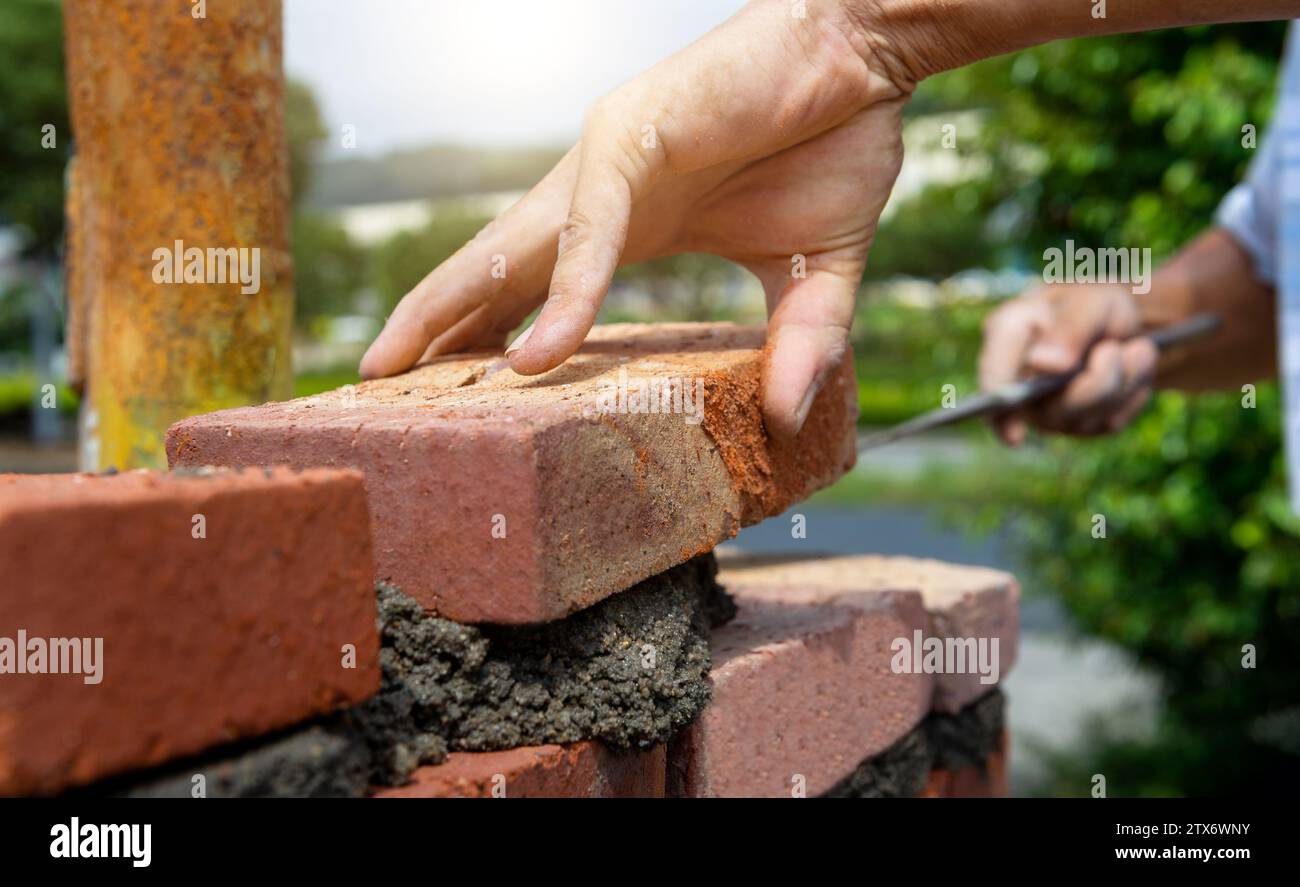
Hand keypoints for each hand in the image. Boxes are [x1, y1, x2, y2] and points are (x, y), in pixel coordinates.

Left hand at [359, 0, 916, 438]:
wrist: (867, 52)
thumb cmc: (834, 144)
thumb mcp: (811, 273)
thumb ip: (797, 343)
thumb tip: (791, 420)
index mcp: (629, 227)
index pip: (536, 290)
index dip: (487, 336)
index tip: (446, 392)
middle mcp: (598, 200)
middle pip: (493, 272)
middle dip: (430, 328)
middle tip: (368, 386)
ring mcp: (607, 166)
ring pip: (511, 248)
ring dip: (448, 310)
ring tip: (393, 369)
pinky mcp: (632, 137)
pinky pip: (591, 230)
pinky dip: (567, 295)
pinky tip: (538, 355)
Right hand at [978, 284, 1157, 445]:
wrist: (1118, 319)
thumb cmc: (1091, 305)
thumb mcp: (1090, 301)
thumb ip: (1068, 328)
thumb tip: (1043, 365)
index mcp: (1007, 338)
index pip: (994, 382)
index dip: (1000, 413)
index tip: (1015, 437)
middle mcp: (1018, 381)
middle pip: (1050, 410)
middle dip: (1097, 382)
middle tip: (1116, 348)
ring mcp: (1045, 408)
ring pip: (1084, 420)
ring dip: (1121, 383)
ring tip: (1132, 347)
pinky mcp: (1076, 423)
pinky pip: (1108, 423)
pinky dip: (1130, 394)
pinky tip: (1130, 367)